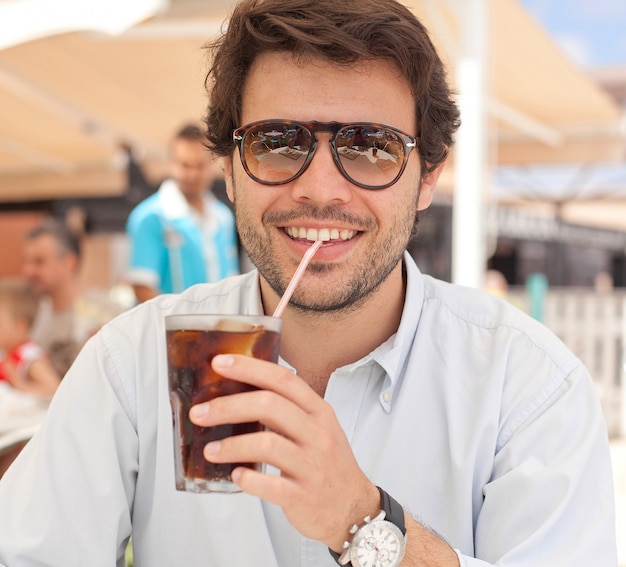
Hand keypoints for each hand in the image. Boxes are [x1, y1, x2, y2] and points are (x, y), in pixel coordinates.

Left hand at [189, 353, 379, 549]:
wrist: (354, 508)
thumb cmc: (329, 464)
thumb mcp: (318, 428)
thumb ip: (288, 410)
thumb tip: (239, 395)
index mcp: (319, 412)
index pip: (283, 380)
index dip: (250, 368)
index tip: (220, 363)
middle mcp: (317, 434)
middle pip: (269, 406)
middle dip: (228, 406)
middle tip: (200, 413)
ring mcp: (312, 465)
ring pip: (267, 444)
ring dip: (231, 445)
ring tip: (210, 451)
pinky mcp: (303, 496)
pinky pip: (271, 485)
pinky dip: (248, 479)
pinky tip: (235, 476)